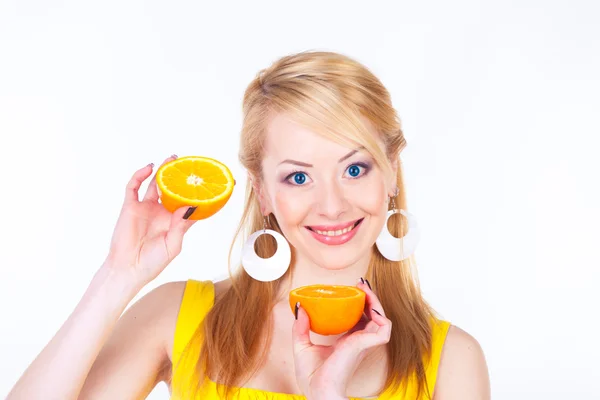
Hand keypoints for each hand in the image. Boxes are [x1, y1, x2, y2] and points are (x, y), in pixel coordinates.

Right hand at [102, 155, 197, 289]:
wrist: (128, 269)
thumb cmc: (152, 262)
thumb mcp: (173, 245)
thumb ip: (181, 226)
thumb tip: (190, 206)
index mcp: (175, 221)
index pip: (191, 203)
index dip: (202, 194)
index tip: (217, 184)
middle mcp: (162, 212)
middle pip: (174, 189)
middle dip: (181, 176)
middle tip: (191, 163)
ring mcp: (146, 208)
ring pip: (155, 184)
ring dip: (163, 170)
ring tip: (172, 158)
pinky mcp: (131, 207)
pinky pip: (134, 187)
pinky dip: (140, 175)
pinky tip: (148, 168)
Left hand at [292, 280, 391, 399]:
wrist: (317, 392)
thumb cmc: (312, 377)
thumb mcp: (302, 346)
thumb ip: (301, 328)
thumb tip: (299, 307)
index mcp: (349, 342)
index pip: (360, 319)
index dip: (360, 303)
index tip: (353, 289)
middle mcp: (359, 342)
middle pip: (373, 315)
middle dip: (370, 297)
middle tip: (360, 284)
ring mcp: (364, 344)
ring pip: (382, 319)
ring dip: (377, 302)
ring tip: (365, 289)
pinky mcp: (364, 345)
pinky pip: (383, 330)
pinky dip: (381, 317)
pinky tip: (370, 307)